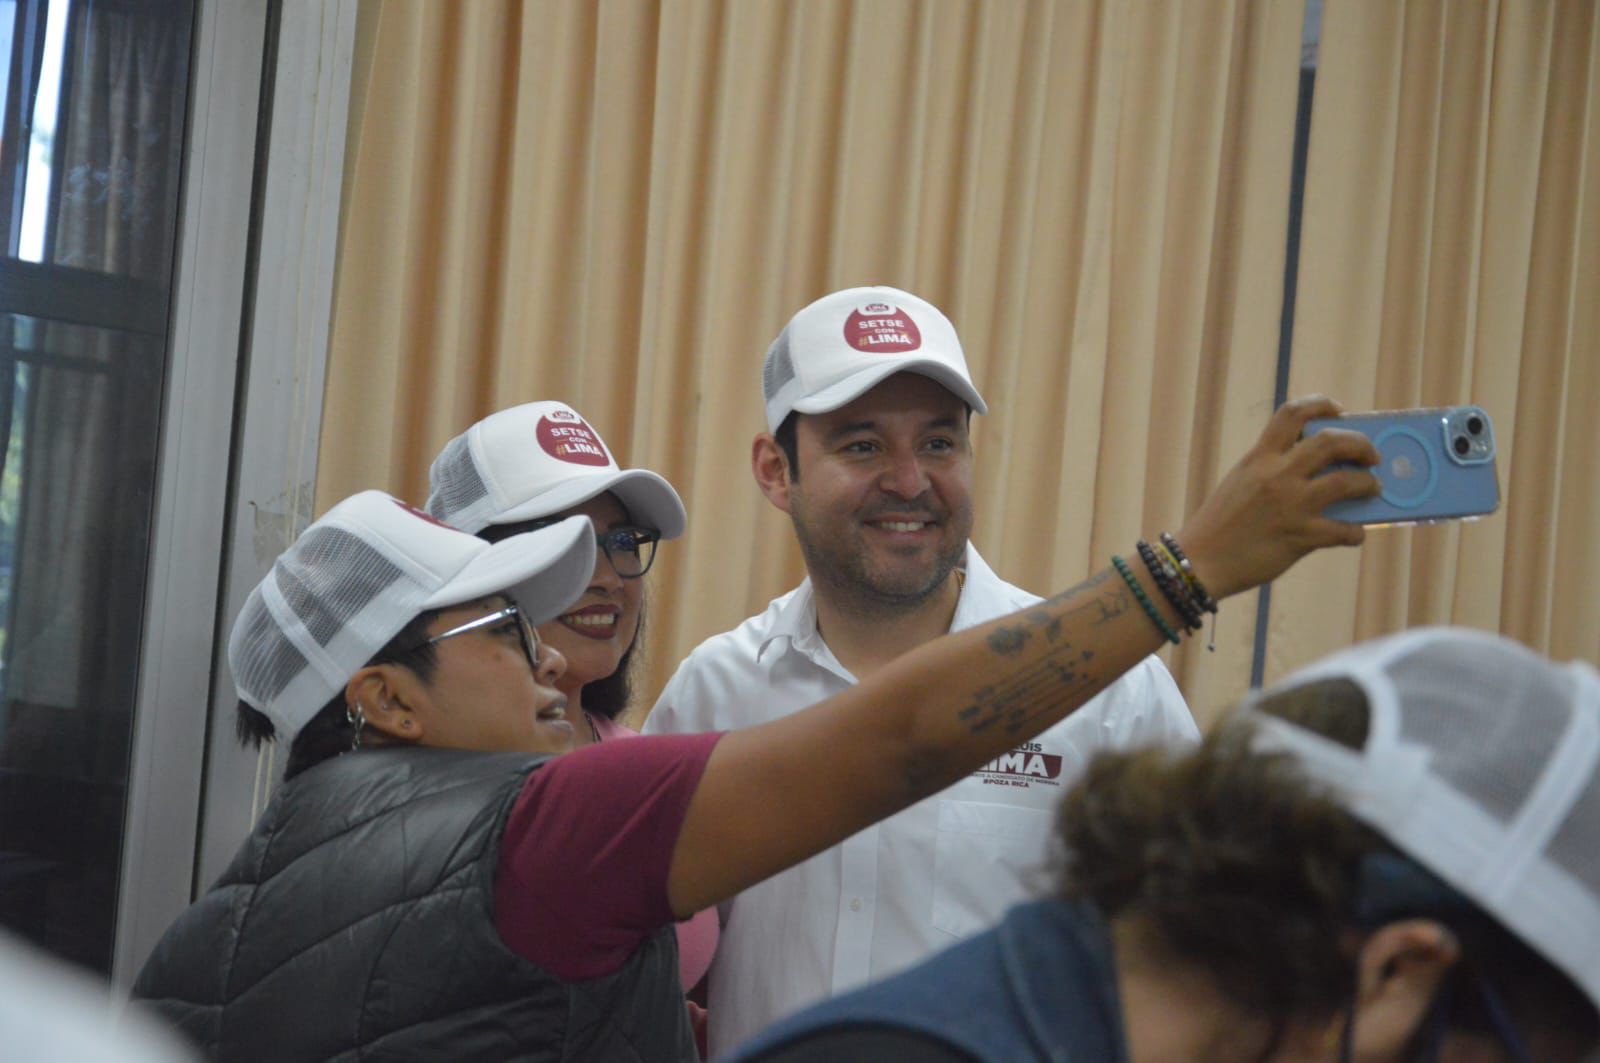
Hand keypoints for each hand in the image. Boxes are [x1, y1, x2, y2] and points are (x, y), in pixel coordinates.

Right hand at [1174, 395, 1379, 598]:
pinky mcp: (1300, 537)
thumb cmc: (1218, 525)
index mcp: (1259, 458)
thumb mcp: (1240, 483)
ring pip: (1347, 481)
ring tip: (1372, 489)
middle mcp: (1277, 475)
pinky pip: (1344, 530)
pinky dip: (1356, 532)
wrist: (1200, 562)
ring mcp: (1291, 505)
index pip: (1293, 413)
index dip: (1322, 405)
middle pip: (1331, 441)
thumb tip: (1316, 470)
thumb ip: (1271, 470)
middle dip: (1361, 444)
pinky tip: (1354, 534)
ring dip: (1368, 484)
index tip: (1339, 411)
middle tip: (1371, 456)